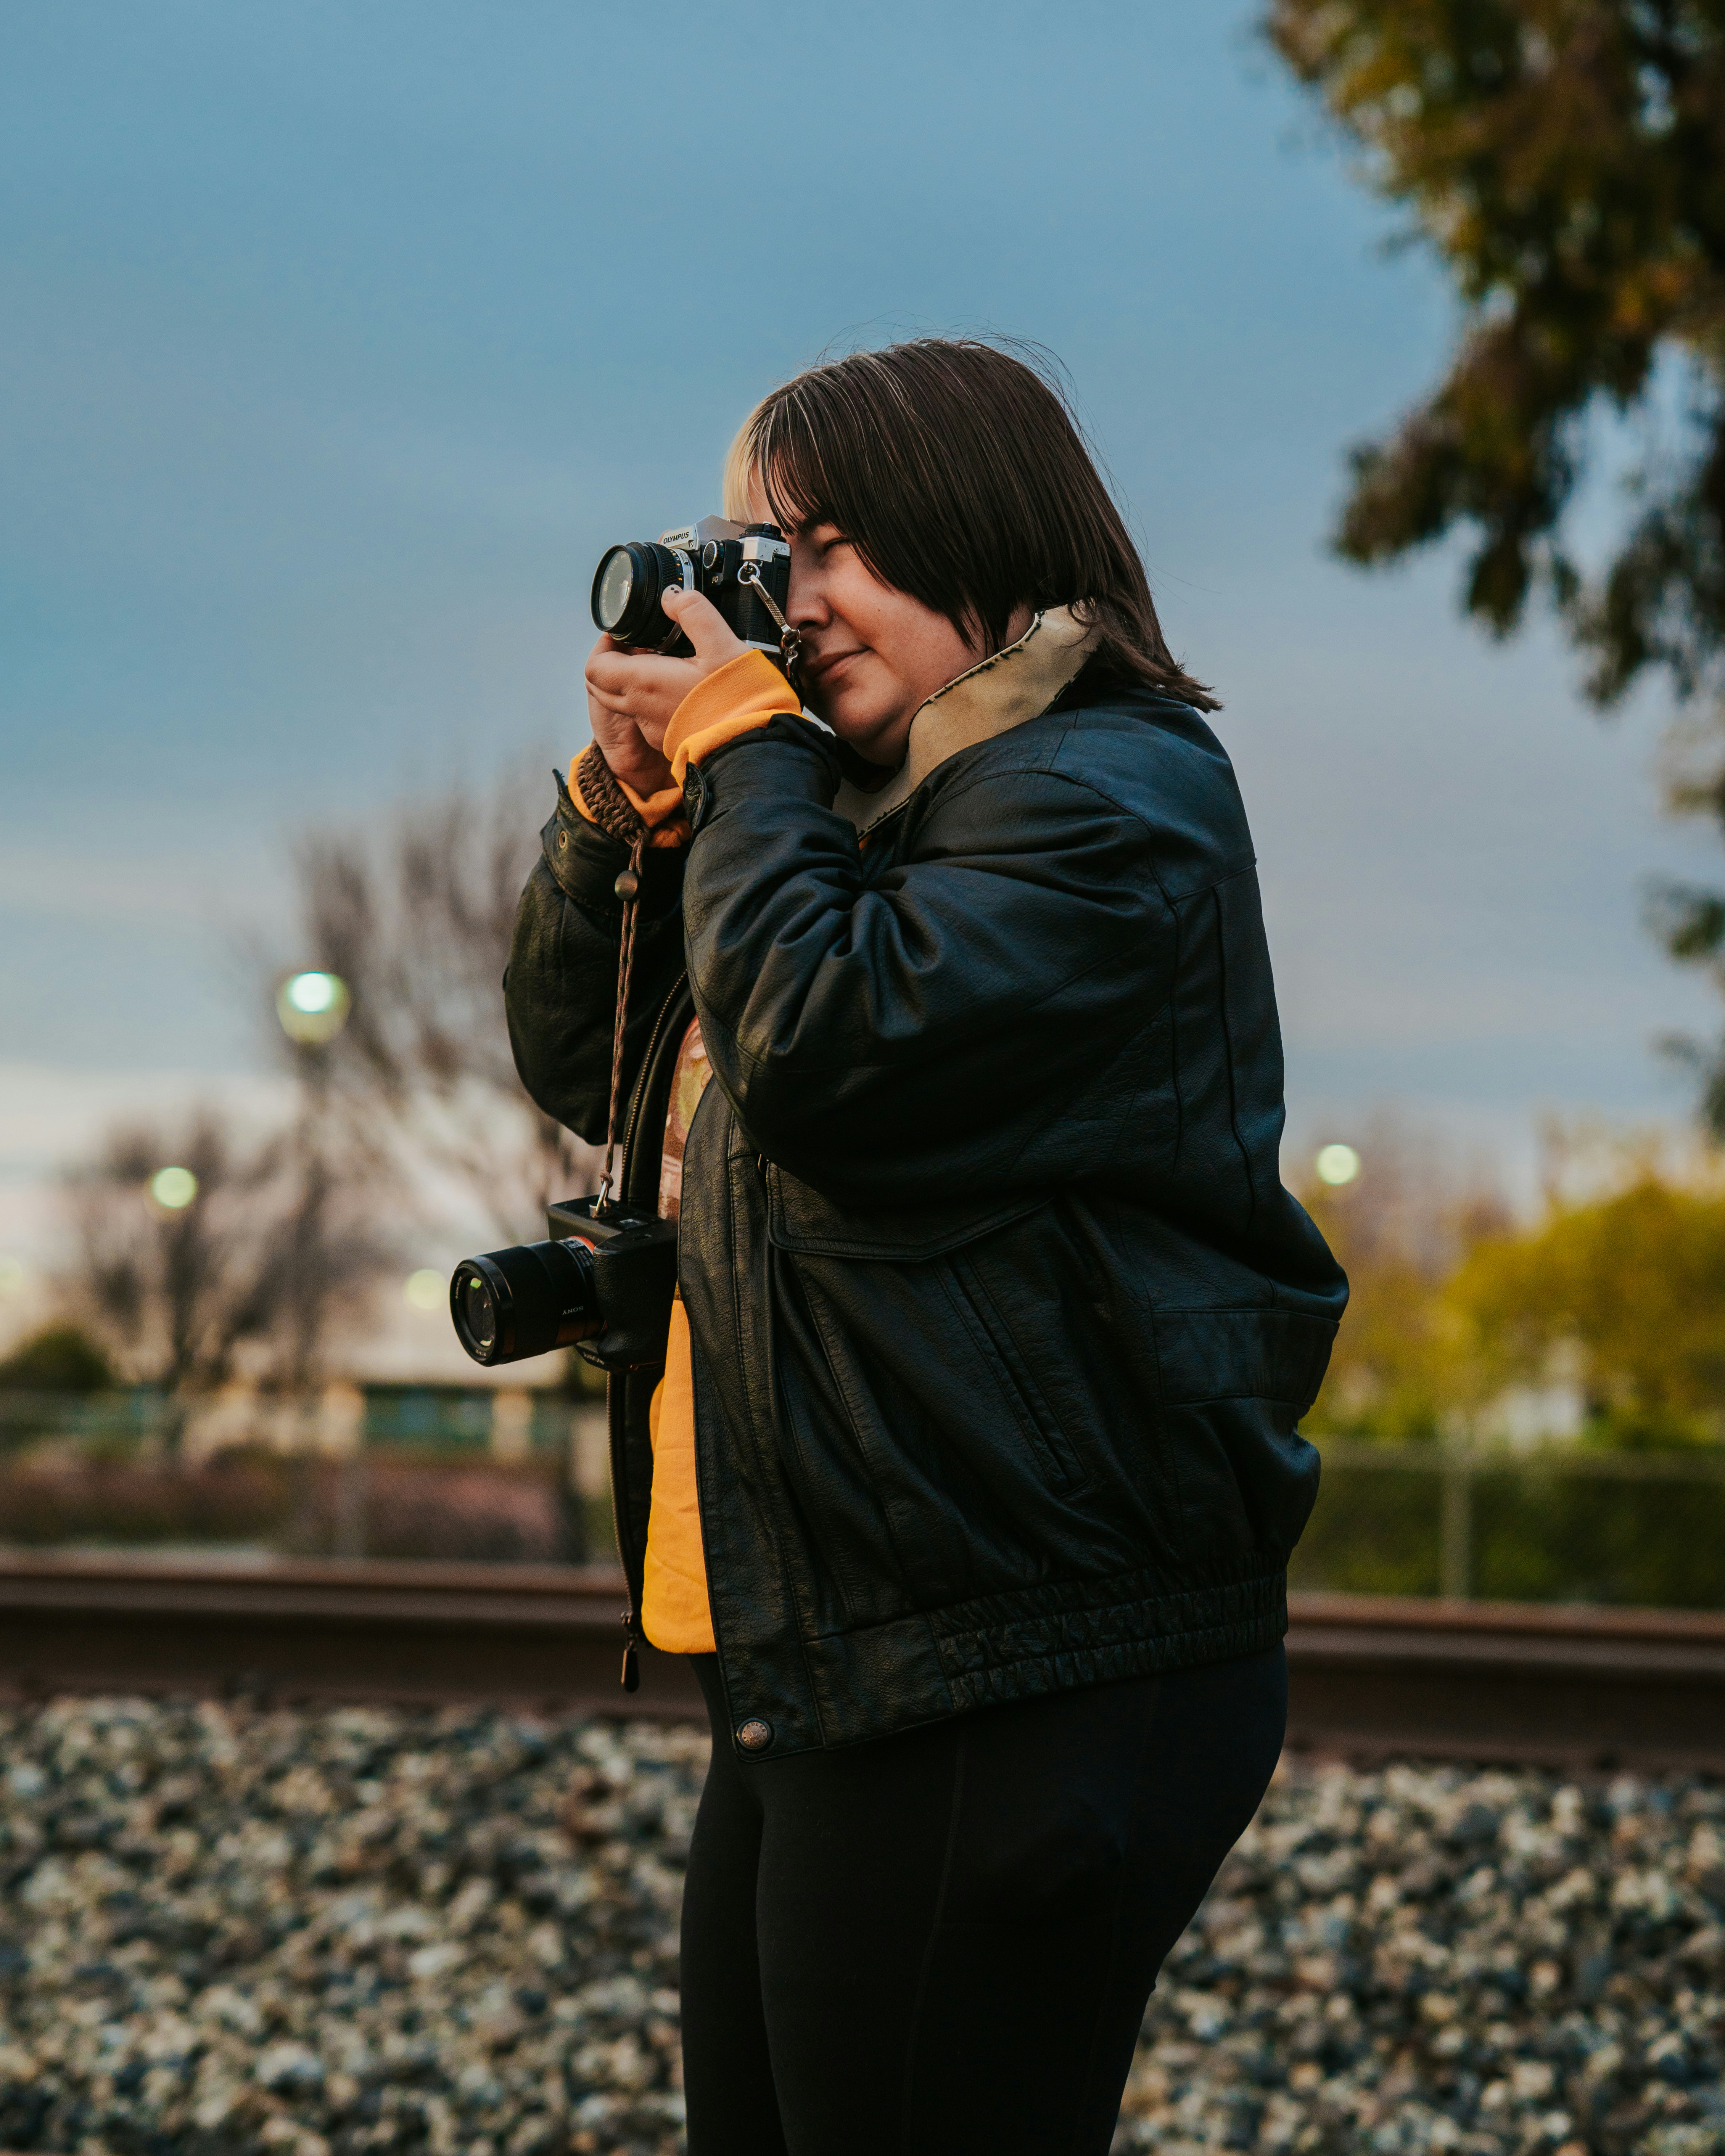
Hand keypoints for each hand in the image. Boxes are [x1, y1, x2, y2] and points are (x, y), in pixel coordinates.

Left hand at [585, 588, 747, 796]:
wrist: (754, 748)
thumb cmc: (739, 700)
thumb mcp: (721, 643)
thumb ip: (693, 612)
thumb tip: (672, 596)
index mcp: (645, 683)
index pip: (596, 667)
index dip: (604, 645)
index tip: (624, 632)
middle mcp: (641, 709)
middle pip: (603, 685)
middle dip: (613, 661)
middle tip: (639, 644)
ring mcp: (653, 728)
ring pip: (625, 701)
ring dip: (633, 680)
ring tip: (663, 662)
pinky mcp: (668, 739)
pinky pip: (647, 716)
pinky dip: (652, 698)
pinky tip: (681, 686)